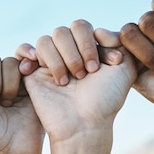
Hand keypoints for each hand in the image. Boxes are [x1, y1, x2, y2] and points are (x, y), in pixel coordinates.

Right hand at [18, 20, 136, 144]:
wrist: (83, 125)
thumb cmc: (105, 100)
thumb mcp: (125, 68)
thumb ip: (119, 41)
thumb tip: (98, 30)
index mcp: (87, 49)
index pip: (82, 28)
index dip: (90, 44)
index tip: (104, 66)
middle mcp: (67, 53)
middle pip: (64, 30)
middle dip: (76, 51)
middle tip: (85, 74)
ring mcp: (49, 62)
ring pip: (47, 39)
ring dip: (60, 59)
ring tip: (67, 81)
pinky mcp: (32, 72)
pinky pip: (28, 50)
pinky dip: (36, 56)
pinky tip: (47, 73)